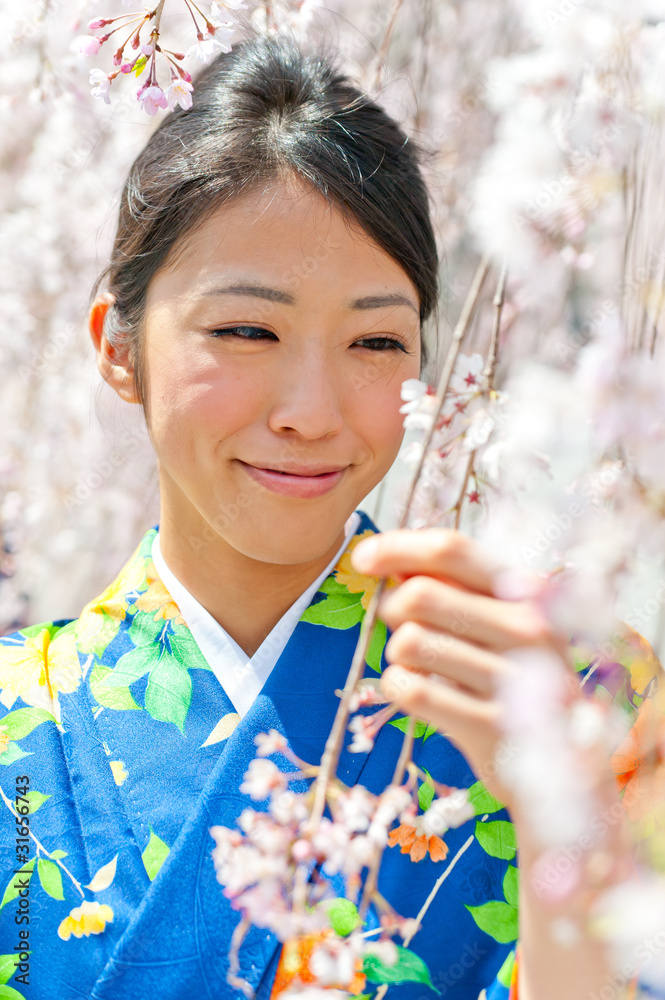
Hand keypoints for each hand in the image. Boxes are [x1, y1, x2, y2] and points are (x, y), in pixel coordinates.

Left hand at [351, 527, 566, 805]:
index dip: (399, 547)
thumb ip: (452, 584)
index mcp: (527, 590)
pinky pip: (410, 690)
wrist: (568, 759)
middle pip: (419, 595)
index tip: (364, 558)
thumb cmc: (517, 674)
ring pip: (409, 642)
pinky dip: (397, 687)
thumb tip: (388, 559)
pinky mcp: (490, 725)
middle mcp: (527, 627)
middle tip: (403, 628)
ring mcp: (513, 679)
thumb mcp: (500, 619)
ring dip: (396, 653)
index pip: (452, 549)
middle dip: (392, 609)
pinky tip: (418, 691)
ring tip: (419, 665)